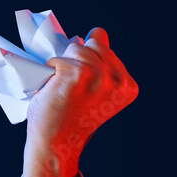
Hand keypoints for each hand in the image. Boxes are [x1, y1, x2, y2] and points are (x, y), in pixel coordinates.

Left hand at [22, 27, 137, 176]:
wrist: (57, 144)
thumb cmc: (71, 119)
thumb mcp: (97, 92)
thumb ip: (102, 65)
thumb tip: (96, 33)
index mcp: (127, 85)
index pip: (105, 46)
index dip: (88, 60)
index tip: (83, 84)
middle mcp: (117, 79)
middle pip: (91, 42)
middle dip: (77, 59)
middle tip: (71, 88)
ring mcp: (97, 75)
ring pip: (74, 48)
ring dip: (62, 65)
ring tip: (62, 89)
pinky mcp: (75, 73)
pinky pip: (57, 58)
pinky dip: (49, 70)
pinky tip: (54, 89)